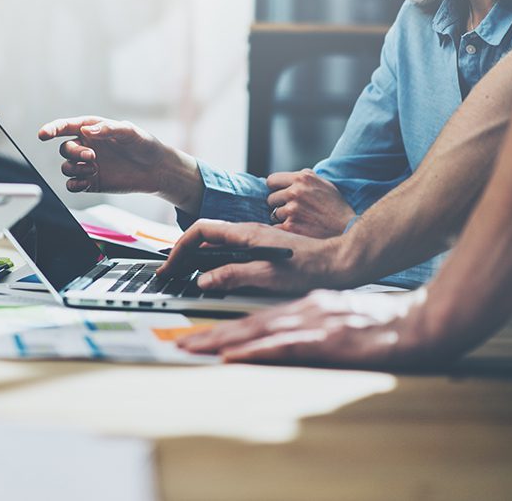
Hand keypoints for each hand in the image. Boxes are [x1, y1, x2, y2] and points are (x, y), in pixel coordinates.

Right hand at [38, 116, 202, 213]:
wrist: (155, 169)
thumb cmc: (143, 145)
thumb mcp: (129, 132)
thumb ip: (107, 129)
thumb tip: (86, 130)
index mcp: (92, 130)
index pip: (66, 127)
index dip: (52, 129)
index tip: (43, 134)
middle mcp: (87, 146)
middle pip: (65, 149)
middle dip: (75, 153)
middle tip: (93, 157)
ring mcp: (88, 165)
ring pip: (66, 167)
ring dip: (76, 169)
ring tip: (94, 169)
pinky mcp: (91, 182)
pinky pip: (72, 185)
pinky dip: (74, 185)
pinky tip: (86, 182)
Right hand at [157, 219, 347, 293]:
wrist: (341, 262)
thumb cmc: (311, 267)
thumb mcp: (269, 275)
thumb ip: (234, 274)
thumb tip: (205, 280)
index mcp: (246, 234)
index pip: (202, 232)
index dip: (181, 247)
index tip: (171, 265)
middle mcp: (249, 233)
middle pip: (206, 238)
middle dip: (184, 253)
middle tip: (171, 273)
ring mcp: (256, 241)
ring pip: (217, 244)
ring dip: (197, 258)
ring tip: (184, 275)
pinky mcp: (263, 250)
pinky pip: (230, 252)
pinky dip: (214, 261)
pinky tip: (215, 275)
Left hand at [178, 289, 449, 368]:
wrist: (425, 321)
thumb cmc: (392, 323)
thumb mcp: (349, 319)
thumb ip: (321, 328)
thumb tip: (300, 341)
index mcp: (312, 306)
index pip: (262, 318)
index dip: (231, 328)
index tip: (205, 337)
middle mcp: (308, 310)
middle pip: (251, 322)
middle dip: (213, 333)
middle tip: (183, 342)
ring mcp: (316, 323)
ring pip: (258, 332)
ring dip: (222, 341)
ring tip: (193, 347)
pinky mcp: (328, 340)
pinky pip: (283, 346)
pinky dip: (254, 351)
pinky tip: (234, 356)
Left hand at [266, 169, 354, 238]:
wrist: (345, 228)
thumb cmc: (335, 206)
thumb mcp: (323, 183)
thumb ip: (305, 177)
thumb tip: (288, 177)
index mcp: (302, 178)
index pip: (271, 180)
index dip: (275, 188)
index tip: (279, 194)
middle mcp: (295, 192)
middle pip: (270, 199)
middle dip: (279, 204)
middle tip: (292, 210)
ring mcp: (291, 210)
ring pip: (274, 214)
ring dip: (283, 218)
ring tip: (299, 220)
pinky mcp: (290, 227)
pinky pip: (276, 228)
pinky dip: (283, 230)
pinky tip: (297, 229)